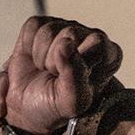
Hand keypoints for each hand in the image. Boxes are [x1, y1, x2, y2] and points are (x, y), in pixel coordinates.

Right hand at [0, 16, 121, 134]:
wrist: (25, 109)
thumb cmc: (54, 106)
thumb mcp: (70, 102)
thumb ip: (75, 75)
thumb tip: (66, 43)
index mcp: (109, 57)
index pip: (98, 43)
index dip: (78, 63)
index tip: (72, 80)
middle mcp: (90, 38)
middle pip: (70, 33)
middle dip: (54, 61)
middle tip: (55, 77)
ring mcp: (66, 28)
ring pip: (48, 30)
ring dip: (39, 57)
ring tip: (44, 70)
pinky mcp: (43, 25)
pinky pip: (32, 26)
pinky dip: (26, 47)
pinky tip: (33, 60)